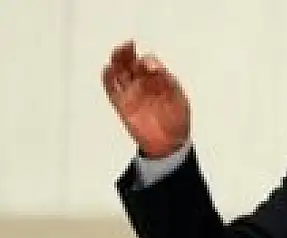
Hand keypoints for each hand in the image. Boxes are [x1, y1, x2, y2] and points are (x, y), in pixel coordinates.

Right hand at [102, 40, 190, 158]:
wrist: (169, 142)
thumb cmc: (176, 120)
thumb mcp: (178, 99)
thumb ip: (169, 83)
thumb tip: (157, 68)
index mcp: (159, 80)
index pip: (150, 63)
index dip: (148, 60)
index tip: (150, 65)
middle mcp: (144, 83)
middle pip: (131, 62)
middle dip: (129, 53)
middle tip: (128, 46)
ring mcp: (132, 93)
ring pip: (120, 72)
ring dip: (117, 60)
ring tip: (117, 53)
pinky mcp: (121, 104)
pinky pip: (111, 89)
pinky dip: (108, 79)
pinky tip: (108, 70)